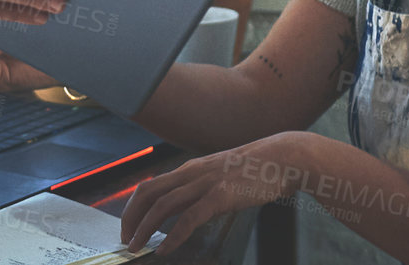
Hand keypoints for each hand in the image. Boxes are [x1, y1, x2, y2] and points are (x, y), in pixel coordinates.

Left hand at [119, 132, 310, 255]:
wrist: (283, 158)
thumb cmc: (256, 170)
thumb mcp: (221, 175)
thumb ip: (203, 188)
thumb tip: (188, 209)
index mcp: (190, 169)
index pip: (150, 185)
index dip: (133, 206)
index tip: (128, 226)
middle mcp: (192, 173)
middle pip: (148, 193)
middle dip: (130, 218)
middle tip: (125, 240)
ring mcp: (205, 183)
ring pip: (163, 206)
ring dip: (145, 229)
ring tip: (135, 248)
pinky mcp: (220, 196)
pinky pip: (189, 218)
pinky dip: (173, 235)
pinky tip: (165, 249)